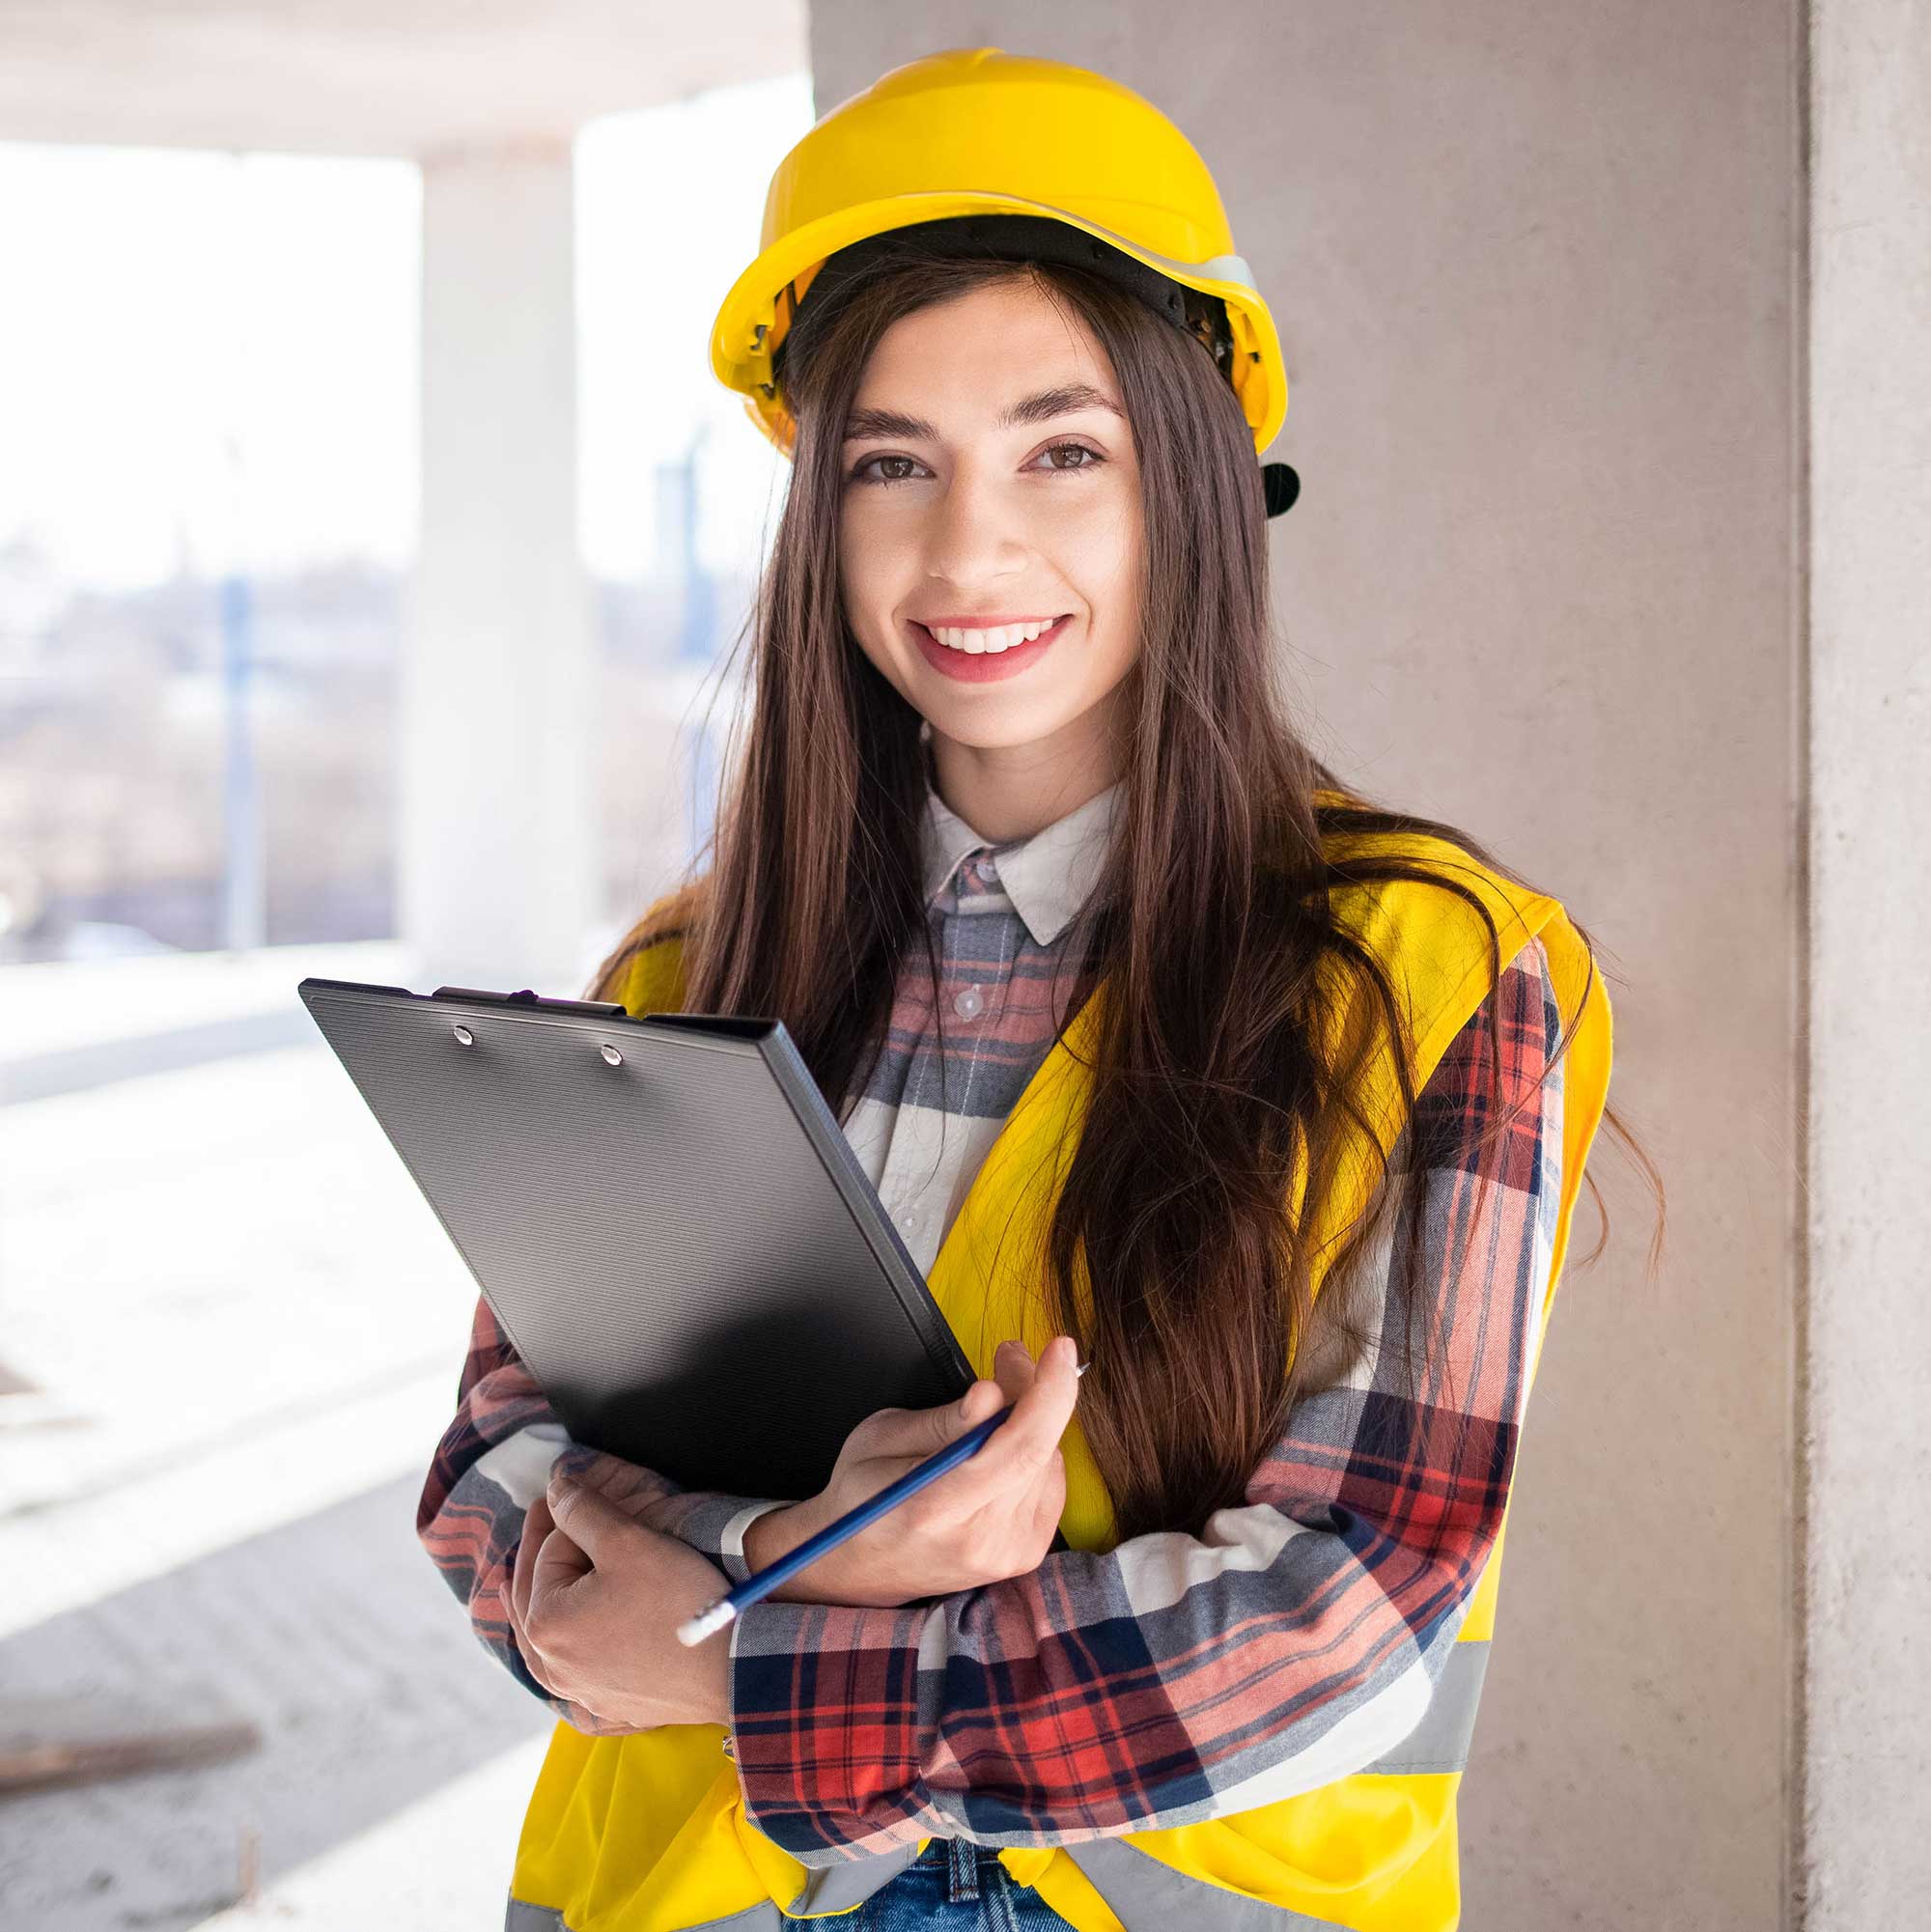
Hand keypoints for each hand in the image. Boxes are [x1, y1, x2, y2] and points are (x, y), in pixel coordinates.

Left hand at [506, 1473, 733, 1728]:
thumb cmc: (677, 1602)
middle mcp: (552, 1666)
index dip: (571, 1518)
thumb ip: (582, 1510)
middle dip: (541, 1554)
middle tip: (546, 1514)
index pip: (549, 1552)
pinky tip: (560, 1637)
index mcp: (545, 1624)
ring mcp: (580, 1690)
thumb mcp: (628, 1540)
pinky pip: (570, 1665)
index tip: (577, 1494)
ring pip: (545, 1638)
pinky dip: (560, 1640)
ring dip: (537, 1601)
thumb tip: (555, 1488)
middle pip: (536, 1595)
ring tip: (514, 1584)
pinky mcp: (609, 1702)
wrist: (732, 1669)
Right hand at [744, 1334, 1079, 1607]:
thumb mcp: (881, 1437)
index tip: (1059, 1350)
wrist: (857, 1565)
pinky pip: (1050, 1484)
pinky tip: (1002, 1446)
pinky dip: (1034, 1453)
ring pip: (1049, 1462)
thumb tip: (991, 1395)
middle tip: (1010, 1357)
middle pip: (1039, 1449)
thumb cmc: (861, 1495)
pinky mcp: (1022, 1555)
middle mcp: (980, 1539)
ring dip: (1033, 1421)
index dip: (1049, 1394)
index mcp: (937, 1508)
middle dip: (1033, 1390)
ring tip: (997, 1402)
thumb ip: (944, 1420)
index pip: (1019, 1449)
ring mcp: (1005, 1553)